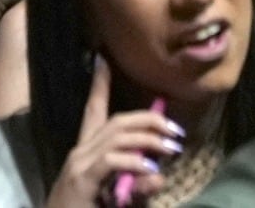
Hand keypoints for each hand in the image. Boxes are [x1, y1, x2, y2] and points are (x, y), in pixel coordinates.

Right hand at [44, 59, 181, 207]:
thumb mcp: (119, 200)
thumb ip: (139, 188)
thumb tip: (160, 176)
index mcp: (87, 152)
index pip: (93, 111)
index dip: (99, 86)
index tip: (103, 61)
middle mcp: (81, 151)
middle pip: (115, 122)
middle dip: (147, 119)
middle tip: (174, 128)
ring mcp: (80, 164)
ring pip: (116, 137)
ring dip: (148, 139)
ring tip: (171, 147)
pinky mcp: (82, 180)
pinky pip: (110, 162)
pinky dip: (133, 162)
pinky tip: (151, 170)